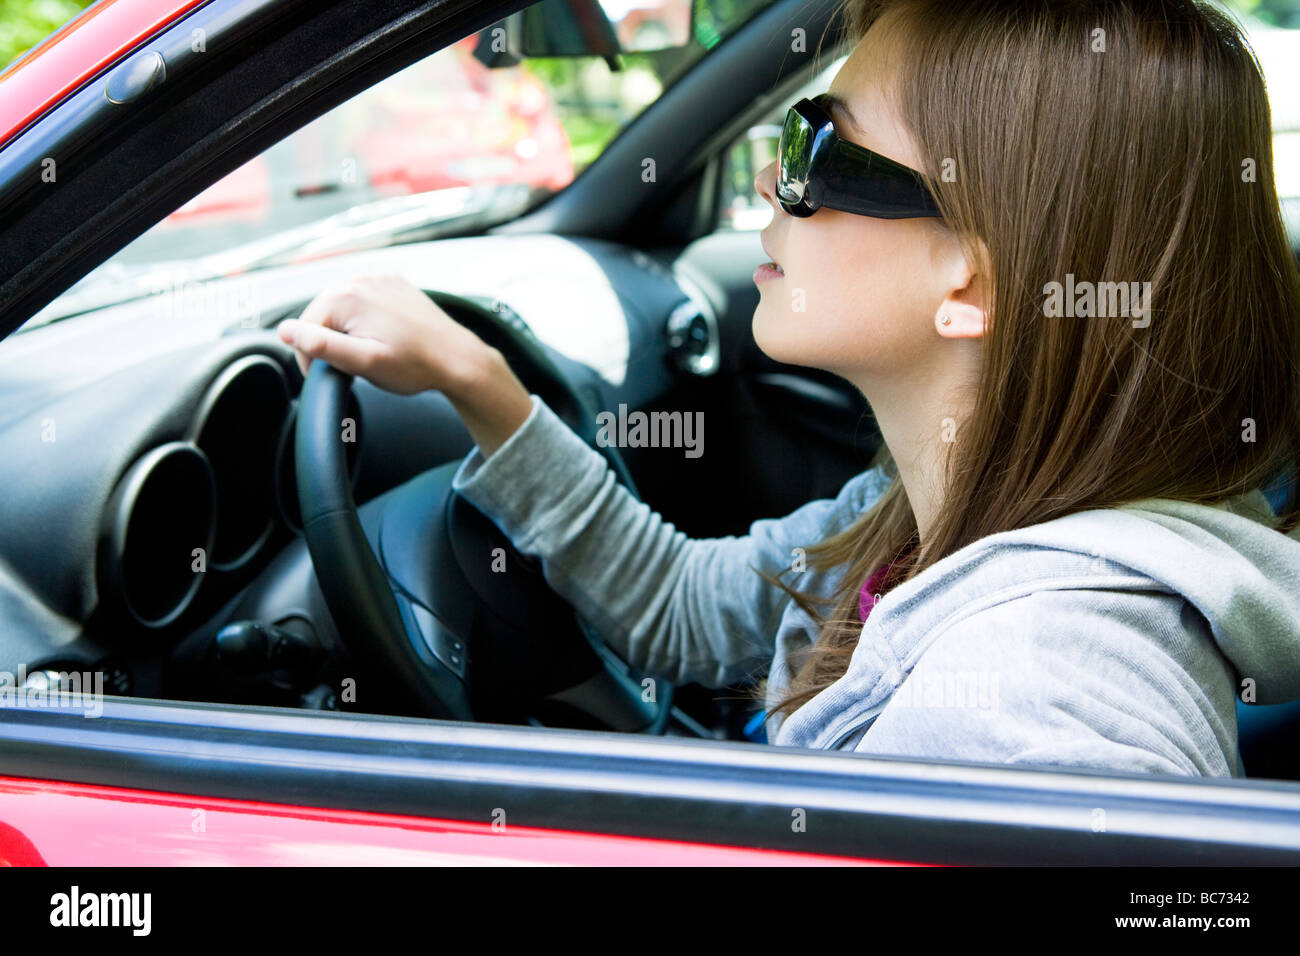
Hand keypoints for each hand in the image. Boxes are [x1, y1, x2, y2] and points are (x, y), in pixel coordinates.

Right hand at [278, 273, 492, 395]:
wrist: (457, 358)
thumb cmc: (416, 365)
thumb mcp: (362, 362)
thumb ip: (321, 345)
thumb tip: (285, 330)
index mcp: (346, 296)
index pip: (303, 326)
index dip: (310, 357)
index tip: (330, 375)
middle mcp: (360, 279)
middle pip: (321, 315)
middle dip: (329, 342)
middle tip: (353, 367)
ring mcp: (378, 279)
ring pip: (341, 308)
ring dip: (346, 331)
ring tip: (370, 352)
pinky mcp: (393, 285)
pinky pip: (364, 301)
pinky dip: (364, 319)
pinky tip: (382, 337)